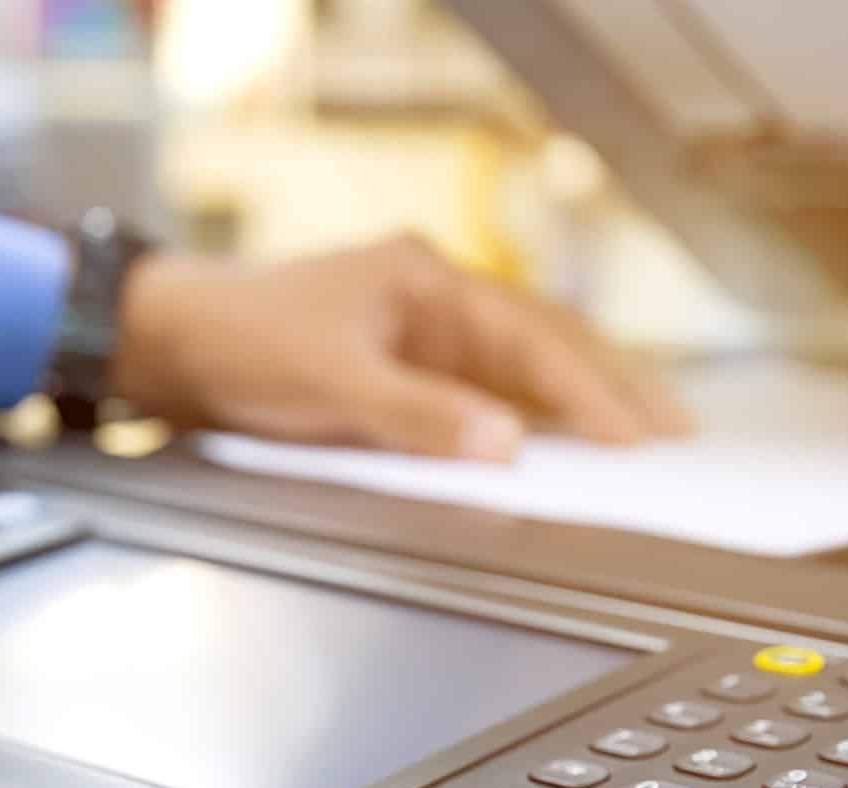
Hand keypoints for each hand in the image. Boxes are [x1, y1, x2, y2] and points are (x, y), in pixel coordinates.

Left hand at [112, 235, 692, 459]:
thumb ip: (423, 416)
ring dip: (582, 399)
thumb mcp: (334, 384)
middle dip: (614, 386)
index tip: (634, 439)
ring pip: (526, 362)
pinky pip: (490, 386)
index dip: (589, 394)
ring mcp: (425, 328)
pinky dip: (533, 413)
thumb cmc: (243, 345)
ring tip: (642, 435)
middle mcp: (436, 298)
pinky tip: (560, 442)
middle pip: (549, 340)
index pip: (533, 341)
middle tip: (676, 431)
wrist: (172, 342)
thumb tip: (509, 444)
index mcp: (428, 282)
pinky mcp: (408, 362)